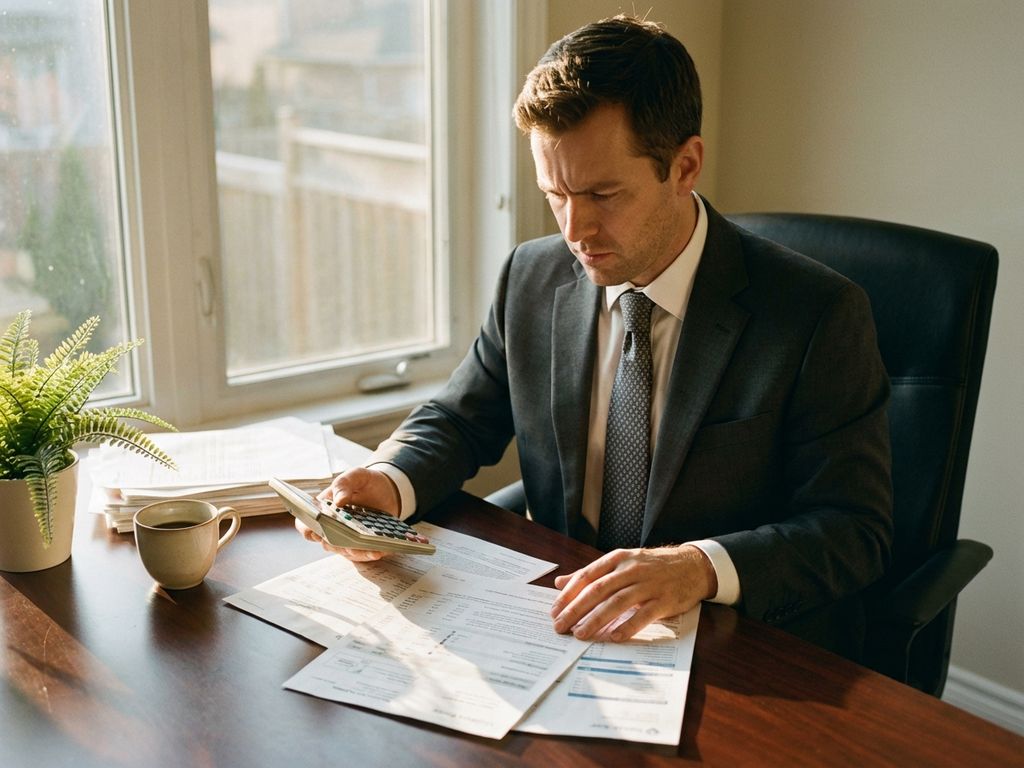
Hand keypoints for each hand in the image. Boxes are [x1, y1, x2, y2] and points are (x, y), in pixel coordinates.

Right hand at [294, 466, 400, 561]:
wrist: (386, 489)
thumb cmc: (363, 483)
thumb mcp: (355, 476)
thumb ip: (344, 484)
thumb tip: (338, 501)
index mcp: (322, 510)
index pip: (306, 525)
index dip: (307, 529)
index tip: (315, 530)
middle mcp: (331, 528)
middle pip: (327, 542)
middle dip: (337, 543)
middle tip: (347, 541)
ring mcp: (346, 538)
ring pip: (345, 552)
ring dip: (356, 552)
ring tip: (370, 549)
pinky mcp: (361, 544)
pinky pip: (362, 554)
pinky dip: (369, 554)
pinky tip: (378, 551)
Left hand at [549, 544, 716, 641]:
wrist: (692, 565)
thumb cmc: (652, 567)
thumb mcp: (621, 564)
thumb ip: (591, 574)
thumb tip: (560, 583)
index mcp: (617, 559)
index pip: (587, 576)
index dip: (569, 594)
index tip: (554, 611)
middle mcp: (631, 569)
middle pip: (598, 590)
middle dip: (576, 609)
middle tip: (560, 626)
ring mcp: (648, 584)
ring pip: (617, 602)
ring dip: (596, 619)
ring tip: (581, 634)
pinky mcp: (664, 600)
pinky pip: (644, 614)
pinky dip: (628, 626)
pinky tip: (614, 637)